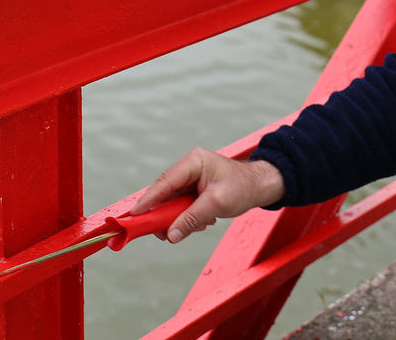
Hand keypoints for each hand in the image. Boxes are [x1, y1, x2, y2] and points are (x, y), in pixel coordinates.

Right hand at [130, 147, 285, 243]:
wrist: (260, 187)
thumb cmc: (243, 187)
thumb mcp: (217, 204)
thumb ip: (192, 218)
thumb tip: (172, 235)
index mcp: (193, 162)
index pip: (165, 182)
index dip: (149, 200)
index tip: (135, 215)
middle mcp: (188, 168)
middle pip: (164, 193)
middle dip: (163, 215)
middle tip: (160, 233)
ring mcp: (190, 179)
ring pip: (171, 203)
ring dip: (178, 219)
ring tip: (193, 227)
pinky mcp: (193, 190)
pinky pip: (181, 206)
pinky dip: (186, 218)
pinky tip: (202, 222)